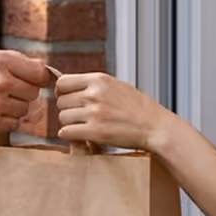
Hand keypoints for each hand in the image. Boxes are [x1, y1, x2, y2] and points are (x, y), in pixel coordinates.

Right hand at [0, 50, 48, 138]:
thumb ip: (12, 60)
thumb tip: (42, 66)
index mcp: (0, 61)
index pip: (40, 72)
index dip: (38, 78)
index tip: (32, 81)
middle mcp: (1, 81)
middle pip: (34, 92)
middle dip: (23, 93)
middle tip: (5, 92)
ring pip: (25, 109)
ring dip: (14, 109)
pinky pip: (13, 124)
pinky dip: (5, 121)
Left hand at [54, 72, 170, 150]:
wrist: (155, 126)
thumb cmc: (138, 108)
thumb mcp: (116, 86)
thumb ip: (93, 85)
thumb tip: (67, 86)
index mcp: (99, 80)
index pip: (62, 82)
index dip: (62, 92)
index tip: (68, 99)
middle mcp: (94, 94)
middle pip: (60, 102)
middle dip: (68, 110)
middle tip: (81, 116)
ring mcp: (94, 113)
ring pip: (62, 118)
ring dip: (70, 124)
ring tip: (84, 126)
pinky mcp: (96, 132)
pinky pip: (66, 132)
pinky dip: (70, 136)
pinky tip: (81, 136)